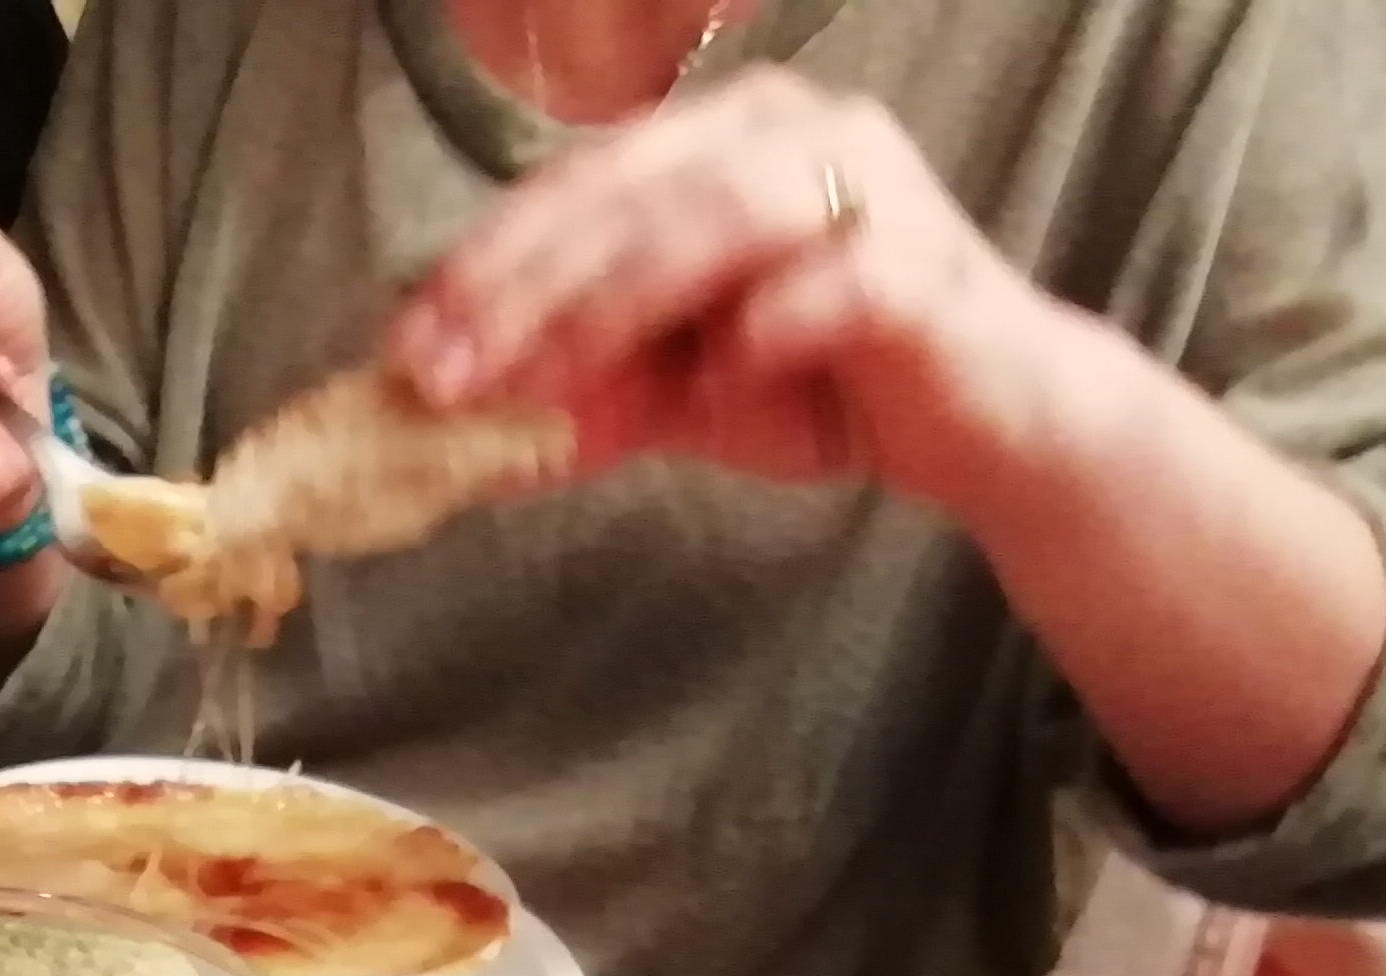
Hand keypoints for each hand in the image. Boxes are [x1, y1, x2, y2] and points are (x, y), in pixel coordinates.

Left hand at [384, 70, 1070, 519]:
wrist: (981, 423)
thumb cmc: (820, 384)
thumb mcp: (669, 393)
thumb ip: (573, 394)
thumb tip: (450, 433)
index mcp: (719, 138)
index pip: (575, 186)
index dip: (481, 265)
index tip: (405, 349)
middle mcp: (791, 132)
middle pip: (628, 193)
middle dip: (520, 289)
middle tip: (445, 376)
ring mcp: (864, 187)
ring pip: (714, 222)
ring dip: (611, 308)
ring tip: (539, 388)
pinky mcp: (922, 267)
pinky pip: (828, 285)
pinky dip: (764, 329)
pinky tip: (716, 383)